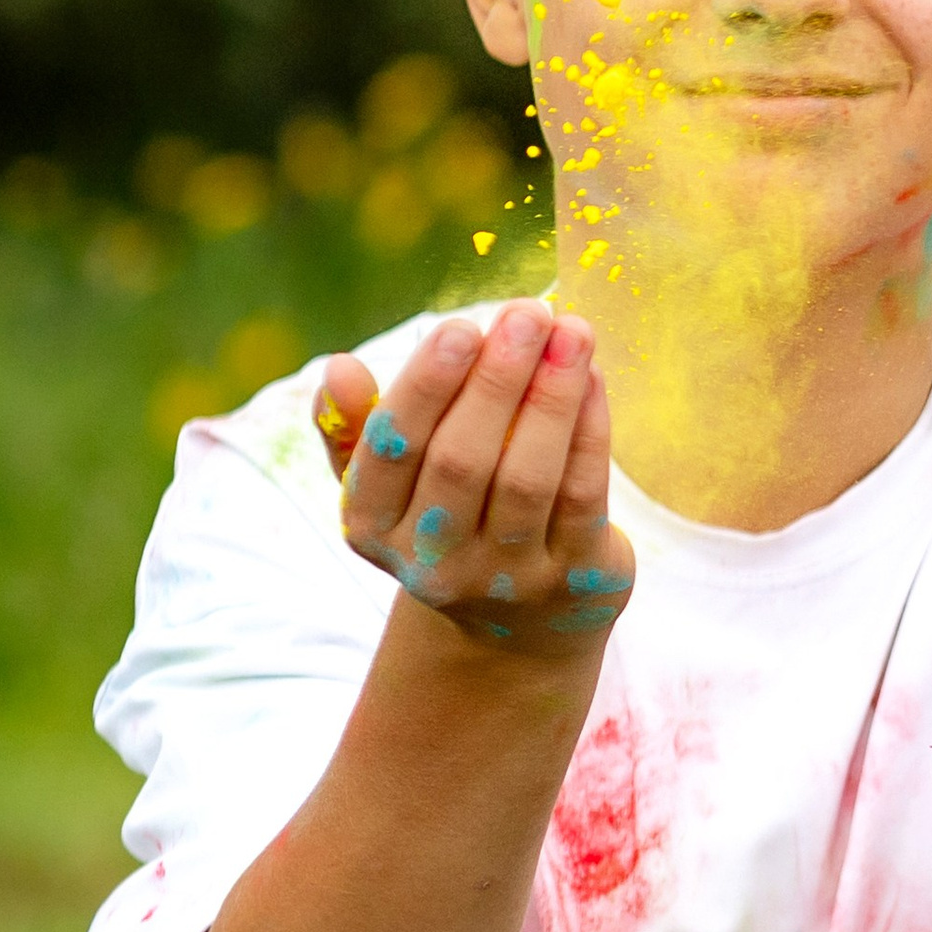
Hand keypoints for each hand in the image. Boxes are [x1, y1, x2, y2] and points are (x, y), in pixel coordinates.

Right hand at [313, 301, 635, 658]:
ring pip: (528, 477)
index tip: (462, 327)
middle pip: (463, 461)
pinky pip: (582, 495)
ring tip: (572, 330)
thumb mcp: (387, 478)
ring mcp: (506, 579)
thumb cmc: (442, 512)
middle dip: (497, 380)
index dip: (426, 386)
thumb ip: (355, 424)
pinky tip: (594, 379)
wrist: (513, 618)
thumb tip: (338, 368)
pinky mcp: (573, 581)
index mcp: (371, 527)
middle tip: (527, 313)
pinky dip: (590, 430)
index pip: (393, 449)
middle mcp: (432, 564)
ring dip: (552, 395)